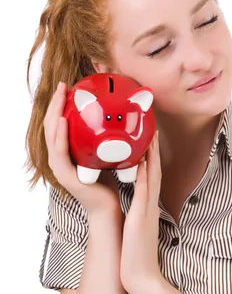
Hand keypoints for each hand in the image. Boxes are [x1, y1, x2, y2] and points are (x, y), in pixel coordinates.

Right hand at [43, 81, 120, 214]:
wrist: (109, 208)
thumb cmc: (109, 182)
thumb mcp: (105, 154)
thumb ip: (104, 138)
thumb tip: (118, 115)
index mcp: (67, 152)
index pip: (59, 124)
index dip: (60, 105)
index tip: (67, 87)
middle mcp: (60, 158)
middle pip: (51, 125)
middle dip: (54, 104)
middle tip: (62, 85)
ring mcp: (60, 167)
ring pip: (51, 135)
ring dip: (54, 113)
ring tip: (60, 96)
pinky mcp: (65, 175)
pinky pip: (60, 151)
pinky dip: (60, 135)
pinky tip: (64, 120)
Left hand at [120, 130, 162, 293]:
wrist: (141, 276)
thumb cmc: (135, 255)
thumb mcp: (136, 229)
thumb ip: (137, 215)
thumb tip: (133, 205)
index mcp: (147, 206)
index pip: (150, 176)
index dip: (150, 156)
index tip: (148, 137)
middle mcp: (150, 205)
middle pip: (154, 171)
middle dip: (153, 149)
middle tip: (152, 127)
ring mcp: (147, 209)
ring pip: (152, 177)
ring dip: (152, 156)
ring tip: (151, 135)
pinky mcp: (141, 217)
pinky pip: (143, 192)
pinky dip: (145, 176)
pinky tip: (144, 161)